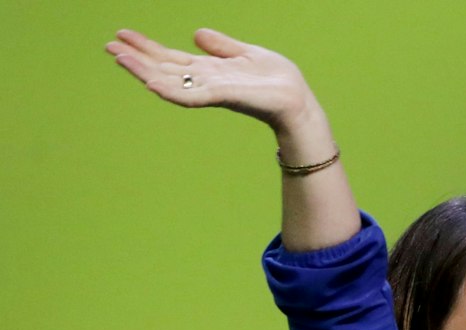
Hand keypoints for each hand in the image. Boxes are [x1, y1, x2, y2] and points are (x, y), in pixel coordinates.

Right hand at [104, 28, 321, 135]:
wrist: (298, 100)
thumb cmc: (277, 81)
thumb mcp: (246, 54)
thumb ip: (221, 46)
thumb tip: (196, 33)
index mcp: (208, 70)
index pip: (170, 58)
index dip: (146, 47)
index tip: (121, 35)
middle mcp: (205, 81)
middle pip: (163, 68)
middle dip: (136, 58)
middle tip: (107, 46)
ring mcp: (212, 90)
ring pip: (170, 81)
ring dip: (144, 71)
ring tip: (120, 57)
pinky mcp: (224, 96)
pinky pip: (192, 95)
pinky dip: (171, 90)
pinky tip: (151, 84)